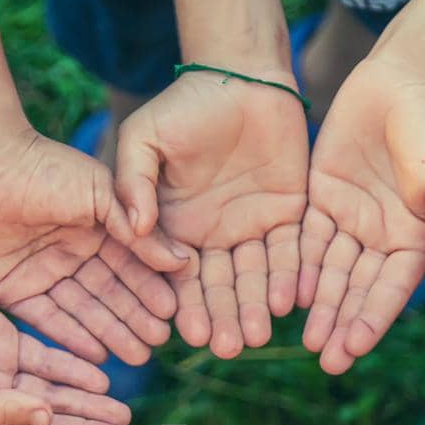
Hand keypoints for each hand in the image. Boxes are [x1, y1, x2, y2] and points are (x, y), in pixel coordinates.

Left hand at [0, 130, 187, 365]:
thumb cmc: (46, 168)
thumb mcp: (102, 195)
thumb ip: (138, 232)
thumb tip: (182, 261)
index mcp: (95, 228)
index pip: (129, 265)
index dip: (150, 289)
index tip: (172, 312)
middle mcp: (70, 255)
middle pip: (108, 294)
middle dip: (134, 319)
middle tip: (157, 343)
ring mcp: (41, 274)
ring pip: (82, 311)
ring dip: (110, 334)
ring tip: (137, 357)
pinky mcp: (11, 291)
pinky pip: (46, 320)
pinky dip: (71, 338)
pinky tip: (97, 355)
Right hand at [116, 72, 309, 357]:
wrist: (240, 77)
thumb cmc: (183, 106)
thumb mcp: (144, 138)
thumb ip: (133, 181)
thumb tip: (134, 227)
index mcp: (175, 228)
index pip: (177, 276)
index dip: (182, 304)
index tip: (184, 333)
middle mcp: (214, 237)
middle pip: (219, 287)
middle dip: (222, 317)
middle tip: (225, 348)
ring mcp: (251, 229)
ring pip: (255, 277)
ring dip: (255, 307)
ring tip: (256, 337)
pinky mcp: (288, 215)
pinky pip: (291, 252)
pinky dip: (290, 276)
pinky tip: (287, 301)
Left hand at [299, 55, 424, 374]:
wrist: (403, 77)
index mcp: (417, 240)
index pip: (392, 289)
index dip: (373, 318)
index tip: (354, 347)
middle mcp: (382, 238)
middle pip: (358, 289)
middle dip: (341, 324)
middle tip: (325, 360)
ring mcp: (350, 220)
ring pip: (329, 272)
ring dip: (318, 305)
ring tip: (304, 340)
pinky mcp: (321, 199)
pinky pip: (305, 239)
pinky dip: (296, 266)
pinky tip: (286, 294)